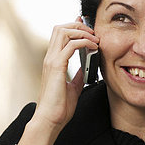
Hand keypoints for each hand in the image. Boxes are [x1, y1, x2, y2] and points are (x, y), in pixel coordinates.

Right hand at [17, 17, 98, 144]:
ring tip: (94, 39)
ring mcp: (52, 61)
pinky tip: (93, 48)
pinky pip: (71, 45)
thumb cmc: (59, 107)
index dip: (74, 26)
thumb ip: (79, 75)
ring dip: (82, 32)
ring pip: (63, 32)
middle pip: (60, 28)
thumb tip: (88, 67)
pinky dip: (84, 42)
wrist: (50, 119)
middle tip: (93, 33)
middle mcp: (50, 57)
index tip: (88, 27)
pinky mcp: (57, 67)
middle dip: (78, 25)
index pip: (60, 34)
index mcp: (52, 61)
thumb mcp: (74, 86)